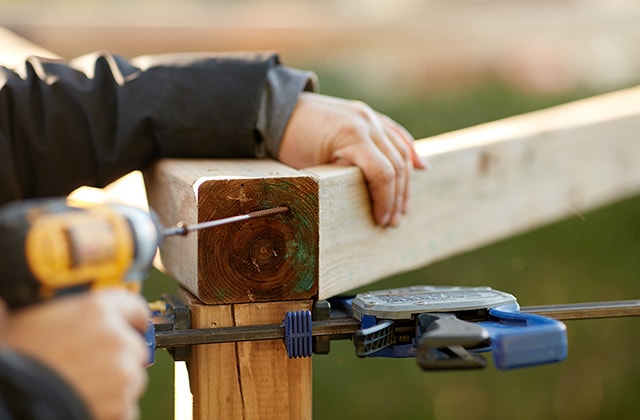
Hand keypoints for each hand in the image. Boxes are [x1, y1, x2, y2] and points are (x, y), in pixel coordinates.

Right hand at [3, 290, 148, 419]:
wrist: (11, 400)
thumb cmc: (17, 359)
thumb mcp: (38, 319)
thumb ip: (72, 313)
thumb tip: (80, 315)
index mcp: (96, 309)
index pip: (134, 306)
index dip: (131, 319)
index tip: (133, 326)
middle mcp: (116, 337)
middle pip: (135, 346)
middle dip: (119, 357)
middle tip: (90, 366)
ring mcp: (122, 372)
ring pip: (133, 378)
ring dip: (116, 383)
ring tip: (83, 386)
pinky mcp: (122, 404)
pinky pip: (126, 406)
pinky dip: (112, 408)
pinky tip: (86, 402)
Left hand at [278, 92, 426, 226]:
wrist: (279, 109)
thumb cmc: (289, 142)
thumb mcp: (310, 166)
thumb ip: (340, 180)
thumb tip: (363, 204)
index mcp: (352, 135)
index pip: (383, 173)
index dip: (386, 201)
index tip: (382, 220)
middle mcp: (367, 122)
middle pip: (397, 165)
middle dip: (397, 197)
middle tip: (392, 221)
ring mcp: (370, 116)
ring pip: (401, 151)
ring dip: (405, 181)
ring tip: (402, 206)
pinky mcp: (369, 115)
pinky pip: (396, 135)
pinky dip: (408, 152)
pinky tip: (418, 168)